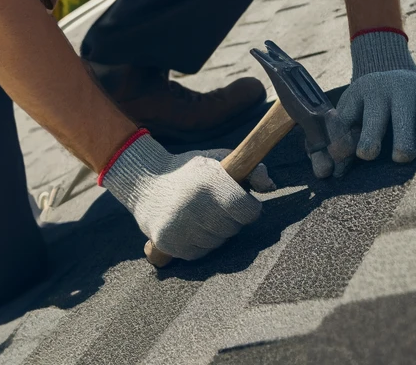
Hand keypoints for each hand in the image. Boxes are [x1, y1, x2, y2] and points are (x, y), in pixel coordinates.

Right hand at [101, 132, 264, 259]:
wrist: (145, 181)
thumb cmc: (190, 171)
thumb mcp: (218, 160)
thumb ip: (249, 169)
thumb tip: (270, 186)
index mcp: (210, 182)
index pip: (248, 210)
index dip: (248, 207)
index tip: (240, 201)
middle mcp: (194, 205)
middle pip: (233, 228)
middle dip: (230, 219)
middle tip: (215, 206)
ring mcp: (180, 226)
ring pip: (217, 243)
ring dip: (215, 232)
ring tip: (200, 214)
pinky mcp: (168, 242)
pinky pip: (199, 254)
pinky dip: (198, 244)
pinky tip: (189, 226)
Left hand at [329, 30, 415, 171]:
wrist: (398, 71)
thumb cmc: (369, 106)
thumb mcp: (352, 114)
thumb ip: (341, 142)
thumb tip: (330, 173)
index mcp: (356, 96)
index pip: (346, 121)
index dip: (342, 142)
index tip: (339, 158)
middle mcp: (380, 90)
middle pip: (374, 118)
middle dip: (370, 137)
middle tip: (367, 155)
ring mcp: (406, 90)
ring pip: (404, 117)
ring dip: (402, 139)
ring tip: (401, 158)